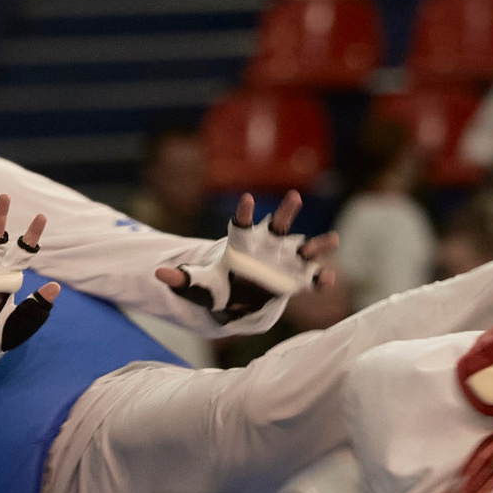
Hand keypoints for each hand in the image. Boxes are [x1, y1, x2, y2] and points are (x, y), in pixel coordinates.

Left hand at [156, 193, 337, 321]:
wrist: (239, 296)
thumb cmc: (220, 285)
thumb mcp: (198, 285)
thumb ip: (181, 280)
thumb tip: (158, 274)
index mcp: (243, 242)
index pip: (242, 223)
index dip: (244, 211)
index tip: (247, 199)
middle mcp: (268, 246)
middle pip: (280, 225)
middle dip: (288, 211)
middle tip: (294, 196)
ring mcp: (286, 261)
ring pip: (305, 248)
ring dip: (319, 244)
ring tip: (333, 239)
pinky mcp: (298, 279)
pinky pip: (313, 278)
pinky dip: (322, 279)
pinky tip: (329, 279)